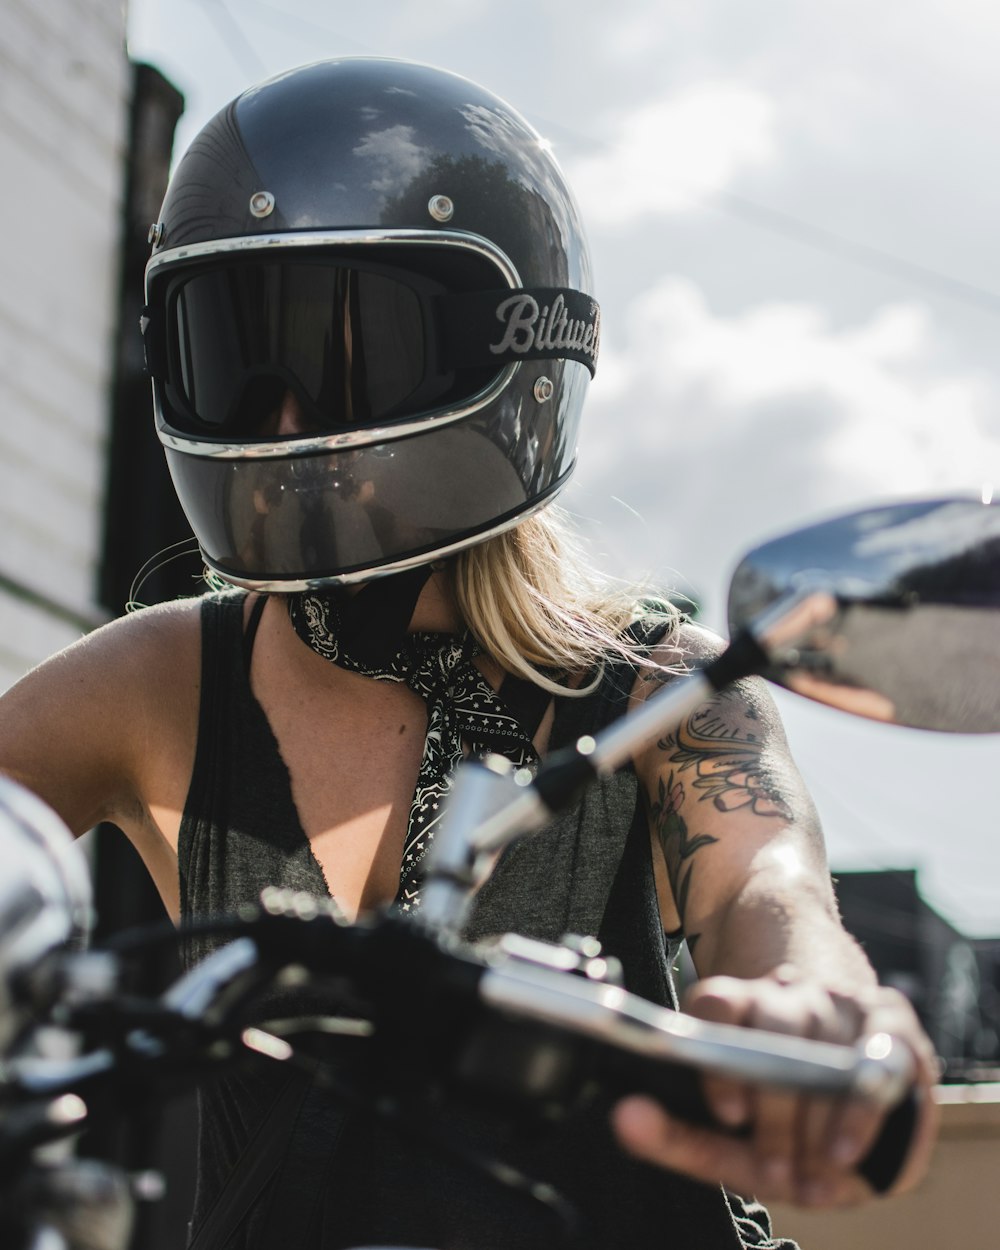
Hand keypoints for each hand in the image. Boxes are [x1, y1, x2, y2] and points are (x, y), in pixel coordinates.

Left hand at [610, 970, 939, 1206]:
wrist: (854, 1086)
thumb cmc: (781, 1120)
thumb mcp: (729, 1138)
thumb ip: (679, 1136)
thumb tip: (625, 1120)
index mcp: (741, 1005)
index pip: (718, 1004)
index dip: (722, 1061)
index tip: (728, 1114)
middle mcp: (789, 993)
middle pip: (777, 1023)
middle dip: (777, 1108)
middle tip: (775, 1167)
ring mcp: (842, 1001)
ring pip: (825, 1037)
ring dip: (818, 1114)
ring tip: (810, 1170)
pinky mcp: (892, 1020)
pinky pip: (884, 1052)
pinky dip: (863, 1107)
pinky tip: (846, 1146)